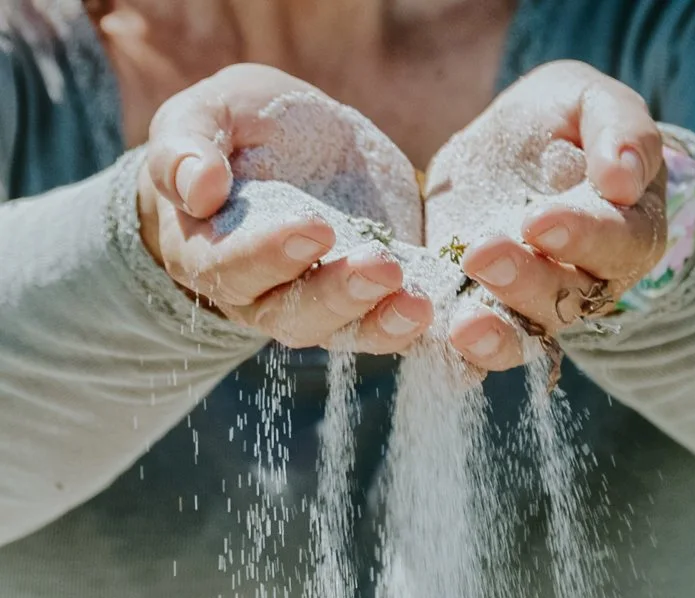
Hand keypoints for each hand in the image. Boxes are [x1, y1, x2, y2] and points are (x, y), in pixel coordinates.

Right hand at [137, 64, 432, 352]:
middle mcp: (263, 296)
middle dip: (339, 295)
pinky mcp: (373, 303)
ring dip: (385, 323)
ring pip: (348, 332)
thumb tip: (199, 189)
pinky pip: (394, 330)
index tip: (316, 228)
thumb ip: (187, 148)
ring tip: (421, 302)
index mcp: (209, 252)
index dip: (270, 255)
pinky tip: (457, 325)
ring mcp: (322, 307)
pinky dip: (426, 336)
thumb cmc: (236, 129)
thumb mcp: (207, 116)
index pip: (230, 267)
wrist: (290, 147)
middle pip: (294, 315)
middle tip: (382, 266)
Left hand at [424, 61, 668, 371]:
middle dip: (527, 281)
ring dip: (497, 333)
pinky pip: (486, 344)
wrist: (514, 147)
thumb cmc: (566, 121)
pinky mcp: (490, 311)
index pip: (619, 243)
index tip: (539, 221)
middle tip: (482, 254)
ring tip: (463, 324)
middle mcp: (591, 281)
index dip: (583, 236)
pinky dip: (467, 353)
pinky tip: (446, 344)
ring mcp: (540, 304)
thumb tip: (624, 179)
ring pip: (529, 332)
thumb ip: (620, 129)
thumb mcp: (592, 101)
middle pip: (571, 298)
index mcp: (630, 230)